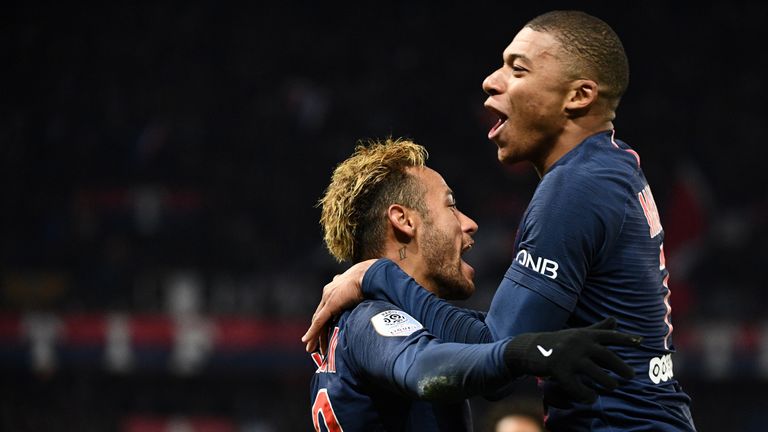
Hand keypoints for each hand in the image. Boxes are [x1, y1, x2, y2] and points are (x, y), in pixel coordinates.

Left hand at [301, 259, 376, 352]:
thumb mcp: (361, 289)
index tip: (324, 332)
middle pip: (320, 316)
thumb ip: (359, 297)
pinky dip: (313, 332)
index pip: (326, 309)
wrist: (370, 274)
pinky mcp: (330, 304)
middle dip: (317, 331)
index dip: (324, 322)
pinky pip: (319, 321)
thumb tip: (369, 304)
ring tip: (311, 348)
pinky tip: (307, 340)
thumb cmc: (370, 280)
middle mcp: (328, 292)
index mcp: (336, 289)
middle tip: (313, 345)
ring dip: (315, 335)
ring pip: (318, 321)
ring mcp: (328, 298)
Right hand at [503, 317, 640, 403]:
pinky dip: (586, 394)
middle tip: (630, 376)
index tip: (640, 342)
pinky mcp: (558, 370)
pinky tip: (591, 398)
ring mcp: (568, 357)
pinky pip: (577, 386)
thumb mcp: (577, 333)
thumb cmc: (557, 341)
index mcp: (584, 334)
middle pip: (607, 356)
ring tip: (613, 387)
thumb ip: (597, 329)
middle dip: (621, 367)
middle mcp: (578, 343)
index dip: (625, 339)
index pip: (609, 336)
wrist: (528, 348)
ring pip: (595, 373)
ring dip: (607, 382)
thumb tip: (616, 319)